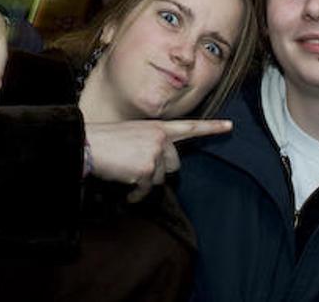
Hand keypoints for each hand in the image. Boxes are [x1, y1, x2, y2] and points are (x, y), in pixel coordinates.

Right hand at [85, 119, 232, 201]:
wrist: (88, 145)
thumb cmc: (107, 141)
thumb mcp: (135, 134)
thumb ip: (152, 142)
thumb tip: (161, 163)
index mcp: (157, 126)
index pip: (189, 126)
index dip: (211, 127)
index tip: (230, 126)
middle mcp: (160, 138)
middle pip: (175, 164)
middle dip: (159, 171)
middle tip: (138, 167)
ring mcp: (155, 153)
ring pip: (160, 178)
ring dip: (143, 182)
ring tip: (126, 172)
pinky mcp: (147, 169)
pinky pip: (146, 190)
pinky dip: (135, 193)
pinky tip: (124, 185)